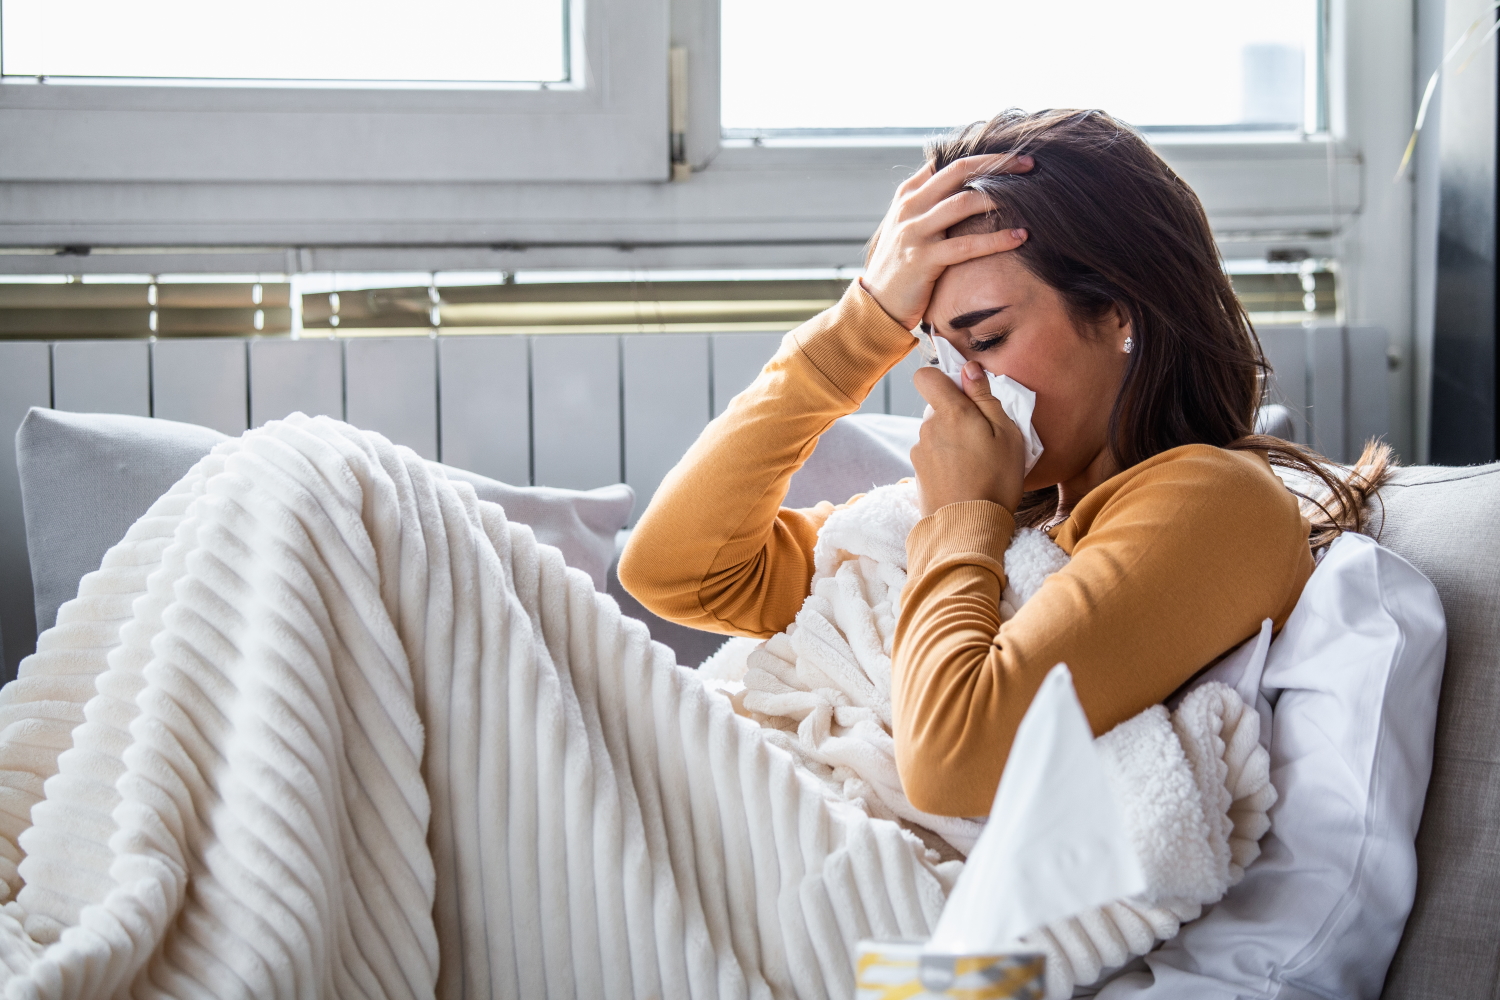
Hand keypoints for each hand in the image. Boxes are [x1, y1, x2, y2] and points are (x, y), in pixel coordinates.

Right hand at [861, 153, 1032, 329]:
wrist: (876, 304)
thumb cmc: (899, 265)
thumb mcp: (905, 225)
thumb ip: (925, 201)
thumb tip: (954, 178)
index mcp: (908, 195)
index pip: (947, 162)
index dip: (981, 154)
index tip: (1011, 154)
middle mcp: (909, 207)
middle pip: (958, 171)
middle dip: (997, 164)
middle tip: (1028, 162)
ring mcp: (914, 232)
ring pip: (963, 203)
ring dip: (1000, 197)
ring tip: (1030, 196)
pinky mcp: (923, 260)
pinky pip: (966, 245)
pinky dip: (997, 239)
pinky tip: (1020, 236)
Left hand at [911, 361, 1026, 516]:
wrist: (969, 528)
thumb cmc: (996, 479)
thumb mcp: (1006, 434)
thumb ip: (984, 397)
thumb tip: (968, 368)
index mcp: (950, 412)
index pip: (926, 376)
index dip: (942, 378)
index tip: (963, 391)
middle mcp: (927, 428)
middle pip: (937, 408)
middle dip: (957, 416)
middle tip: (984, 439)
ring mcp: (919, 452)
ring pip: (935, 433)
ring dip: (952, 441)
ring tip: (976, 464)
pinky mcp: (916, 473)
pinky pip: (932, 456)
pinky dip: (945, 462)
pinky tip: (963, 479)